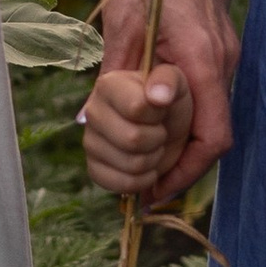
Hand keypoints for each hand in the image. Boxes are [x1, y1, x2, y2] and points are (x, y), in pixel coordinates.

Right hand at [82, 61, 191, 197]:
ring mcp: (89, 141)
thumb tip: (158, 96)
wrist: (163, 127)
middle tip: (159, 131)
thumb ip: (169, 82)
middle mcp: (92, 112)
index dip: (156, 115)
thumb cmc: (169, 103)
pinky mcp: (94, 167)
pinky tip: (146, 168)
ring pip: (130, 165)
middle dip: (157, 140)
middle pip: (133, 139)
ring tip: (153, 146)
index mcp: (108, 85)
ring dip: (153, 160)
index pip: (136, 108)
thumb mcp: (175, 84)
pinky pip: (118, 184)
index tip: (160, 110)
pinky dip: (141, 181)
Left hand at [98, 0, 233, 205]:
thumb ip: (124, 70)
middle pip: (209, 133)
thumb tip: (114, 119)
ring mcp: (217, 47)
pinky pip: (198, 90)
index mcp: (204, 54)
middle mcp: (220, 56)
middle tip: (133, 180)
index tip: (152, 191)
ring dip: (171, 139)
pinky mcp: (206, 39)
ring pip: (203, 113)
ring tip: (131, 153)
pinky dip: (173, 114)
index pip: (213, 137)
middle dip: (173, 162)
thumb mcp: (121, 14)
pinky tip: (140, 115)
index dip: (184, 172)